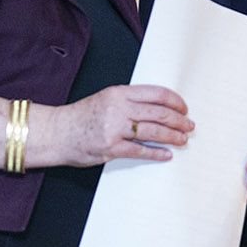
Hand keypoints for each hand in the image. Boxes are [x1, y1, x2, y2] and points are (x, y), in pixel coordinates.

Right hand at [49, 84, 192, 166]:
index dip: (175, 102)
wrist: (57, 132)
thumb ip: (131, 101)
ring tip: (182, 140)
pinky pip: (140, 151)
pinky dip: (156, 153)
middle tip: (189, 126)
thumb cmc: (82, 116)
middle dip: (179, 121)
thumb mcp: (107, 98)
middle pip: (160, 113)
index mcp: (120, 93)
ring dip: (172, 136)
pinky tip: (166, 154)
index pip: (157, 94)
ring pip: (153, 132)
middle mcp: (119, 108)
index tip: (184, 108)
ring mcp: (115, 128)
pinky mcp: (110, 148)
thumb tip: (159, 109)